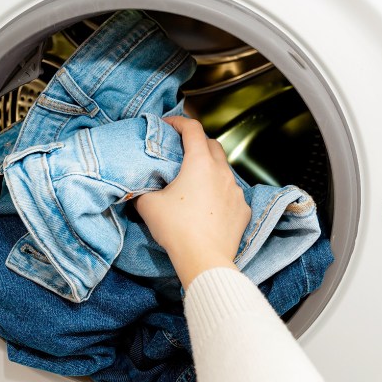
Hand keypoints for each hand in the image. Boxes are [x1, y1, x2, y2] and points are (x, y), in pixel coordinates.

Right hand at [134, 116, 250, 287]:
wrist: (204, 259)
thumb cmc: (176, 228)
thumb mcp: (148, 205)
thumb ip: (142, 190)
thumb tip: (137, 188)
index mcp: (200, 163)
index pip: (192, 129)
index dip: (179, 122)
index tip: (168, 125)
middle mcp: (222, 172)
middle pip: (212, 144)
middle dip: (197, 142)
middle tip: (181, 150)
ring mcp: (236, 191)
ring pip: (224, 169)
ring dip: (210, 168)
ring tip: (194, 180)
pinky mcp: (243, 209)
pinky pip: (231, 193)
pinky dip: (219, 191)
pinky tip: (209, 204)